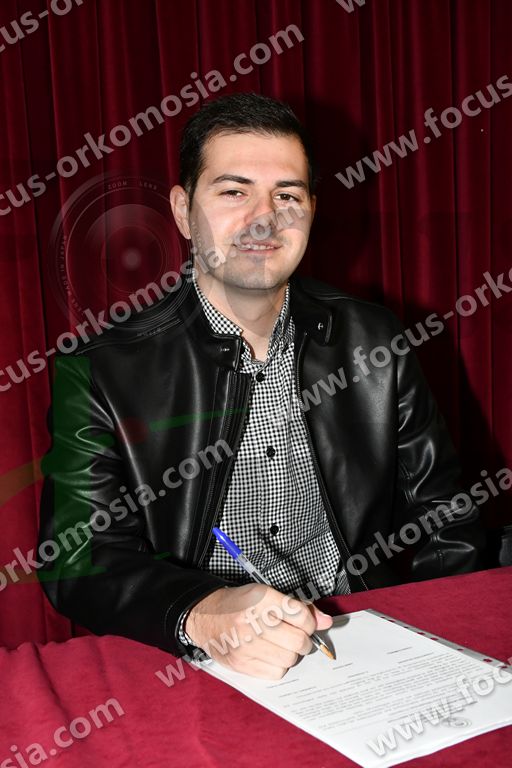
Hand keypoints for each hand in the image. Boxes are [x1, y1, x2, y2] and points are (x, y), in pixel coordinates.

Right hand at [184, 583, 332, 678]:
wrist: (204, 616)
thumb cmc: (239, 603)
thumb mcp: (266, 594)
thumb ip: (298, 607)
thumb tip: (326, 621)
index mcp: (261, 599)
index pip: (301, 616)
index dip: (309, 622)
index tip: (305, 623)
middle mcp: (253, 622)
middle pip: (298, 641)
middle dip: (304, 640)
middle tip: (296, 636)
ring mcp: (246, 646)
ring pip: (290, 659)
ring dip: (291, 653)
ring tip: (280, 644)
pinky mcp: (241, 664)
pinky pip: (276, 673)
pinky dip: (278, 666)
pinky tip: (269, 654)